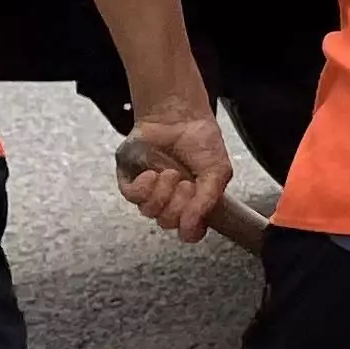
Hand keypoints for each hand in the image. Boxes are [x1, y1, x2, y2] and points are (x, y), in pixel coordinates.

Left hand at [117, 105, 237, 243]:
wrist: (178, 115)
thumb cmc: (200, 141)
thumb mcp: (217, 171)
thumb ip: (208, 201)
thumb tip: (192, 226)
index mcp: (194, 203)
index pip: (190, 233)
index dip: (191, 228)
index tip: (195, 214)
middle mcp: (171, 202)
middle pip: (168, 223)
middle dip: (178, 203)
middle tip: (186, 184)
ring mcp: (150, 193)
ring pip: (149, 212)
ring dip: (162, 192)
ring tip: (170, 173)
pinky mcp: (131, 182)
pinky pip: (133, 197)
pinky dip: (144, 186)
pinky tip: (152, 173)